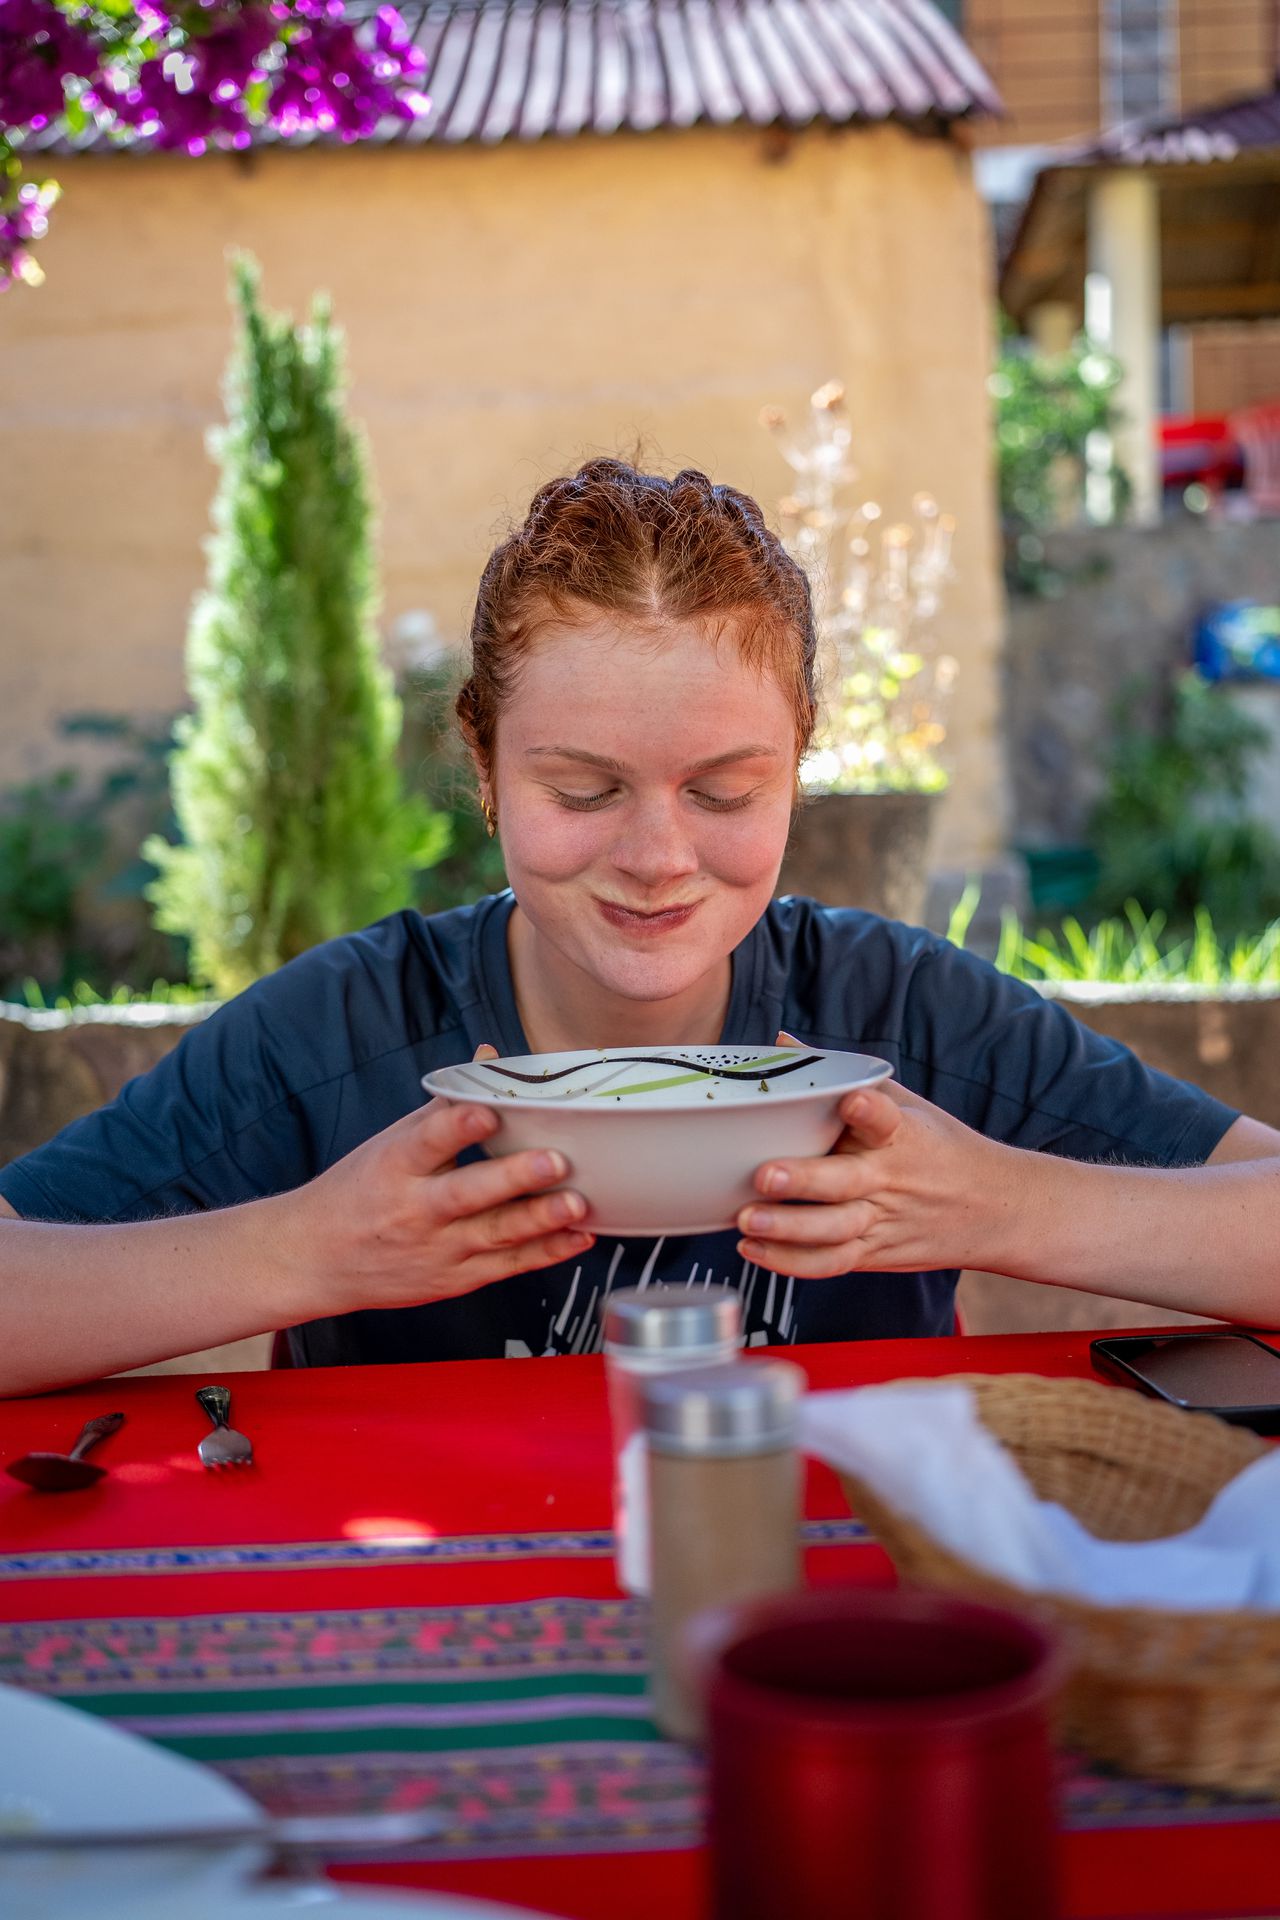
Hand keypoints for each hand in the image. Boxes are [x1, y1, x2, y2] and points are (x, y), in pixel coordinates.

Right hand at [278, 1045, 594, 1313]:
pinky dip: (546, 1252)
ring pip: (494, 1236)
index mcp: (395, 1166)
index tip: (488, 1112)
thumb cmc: (361, 1190)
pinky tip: (579, 1236)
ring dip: (540, 1220)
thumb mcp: (391, 1142)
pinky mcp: (456, 1279)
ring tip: (578, 1203)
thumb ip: (447, 1105)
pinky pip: (507, 1267)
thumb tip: (490, 1055)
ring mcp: (437, 1249)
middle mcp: (415, 1210)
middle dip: (513, 1179)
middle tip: (555, 1161)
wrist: (316, 1259)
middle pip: (467, 1194)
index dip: (458, 1126)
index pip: (427, 1141)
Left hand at [736, 1081, 1015, 1278]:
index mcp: (901, 1133)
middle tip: (766, 1176)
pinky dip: (792, 1263)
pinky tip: (754, 1250)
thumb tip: (783, 1041)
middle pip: (847, 1181)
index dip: (868, 1108)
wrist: (995, 1209)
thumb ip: (841, 1075)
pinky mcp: (875, 1253)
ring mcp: (882, 1219)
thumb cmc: (937, 1147)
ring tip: (747, 1221)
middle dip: (805, 1180)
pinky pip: (832, 1262)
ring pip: (835, 1230)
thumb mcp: (904, 1103)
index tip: (851, 1099)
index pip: (887, 1117)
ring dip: (789, 1229)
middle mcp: (891, 1178)